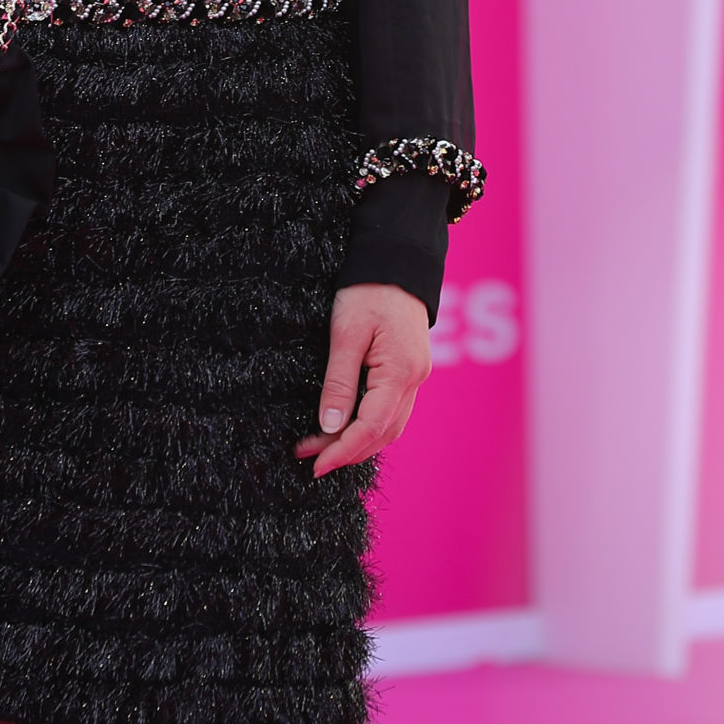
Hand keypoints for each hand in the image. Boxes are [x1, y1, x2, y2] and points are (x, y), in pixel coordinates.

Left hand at [296, 282, 430, 478]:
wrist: (396, 259)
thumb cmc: (368, 289)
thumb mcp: (346, 333)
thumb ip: (339, 382)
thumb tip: (329, 427)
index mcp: (401, 372)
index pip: (370, 428)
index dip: (341, 451)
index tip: (314, 465)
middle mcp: (414, 379)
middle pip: (382, 434)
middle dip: (345, 450)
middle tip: (307, 457)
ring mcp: (415, 375)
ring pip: (389, 425)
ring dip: (357, 441)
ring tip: (319, 447)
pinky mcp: (409, 368)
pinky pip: (391, 409)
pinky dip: (368, 425)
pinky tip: (346, 425)